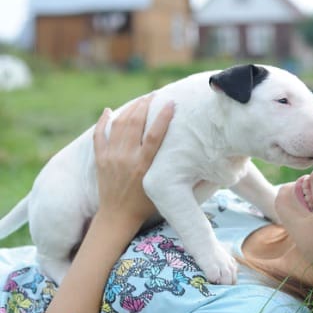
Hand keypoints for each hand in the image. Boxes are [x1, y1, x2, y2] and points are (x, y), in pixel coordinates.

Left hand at [93, 95, 173, 233]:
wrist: (118, 217)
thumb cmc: (148, 205)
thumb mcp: (168, 191)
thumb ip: (184, 178)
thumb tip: (213, 171)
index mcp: (145, 166)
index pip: (155, 135)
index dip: (163, 117)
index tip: (171, 102)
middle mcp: (127, 159)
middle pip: (135, 124)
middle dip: (145, 106)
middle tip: (155, 95)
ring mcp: (112, 158)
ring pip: (119, 125)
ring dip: (130, 109)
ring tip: (141, 100)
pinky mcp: (101, 160)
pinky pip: (99, 135)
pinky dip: (103, 121)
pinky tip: (109, 111)